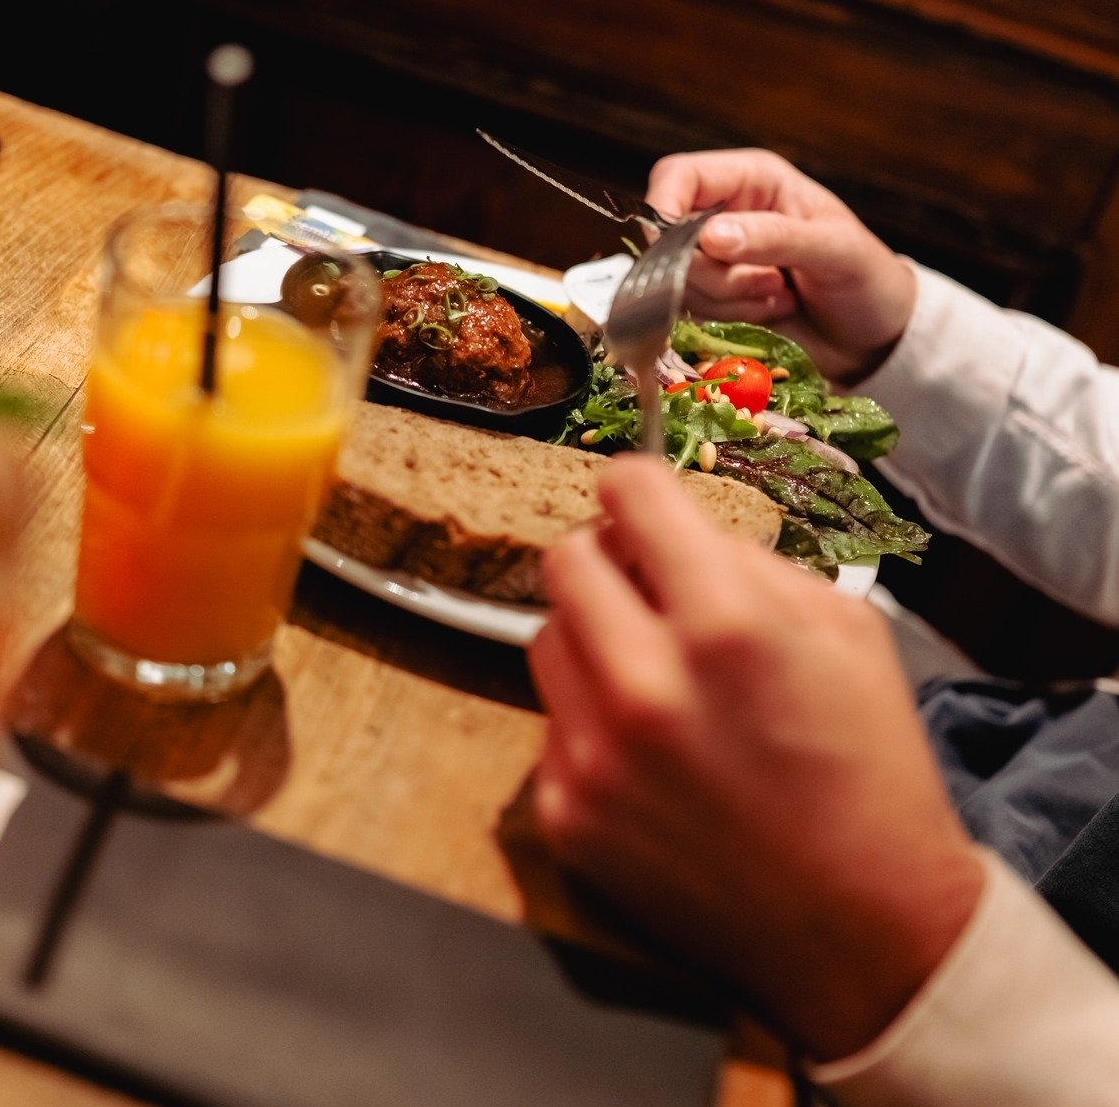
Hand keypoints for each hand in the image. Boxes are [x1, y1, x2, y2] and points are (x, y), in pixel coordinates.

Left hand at [529, 456, 983, 1061]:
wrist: (868, 932)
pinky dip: (591, 721)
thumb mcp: (845, 629)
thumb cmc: (871, 770)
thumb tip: (675, 528)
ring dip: (594, 637)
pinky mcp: (567, 814)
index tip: (638, 498)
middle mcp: (645, 683)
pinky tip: (652, 754)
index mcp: (725, 624)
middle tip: (645, 584)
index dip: (637, 486)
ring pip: (548, 636)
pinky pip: (552, 723)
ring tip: (656, 677)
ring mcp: (595, 754)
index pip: (628, 494)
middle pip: (565, 557)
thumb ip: (748, 562)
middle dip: (608, 556)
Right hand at [647, 148, 914, 381]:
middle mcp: (726, 213)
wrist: (876, 339)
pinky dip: (729, 318)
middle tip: (767, 283)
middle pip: (669, 235)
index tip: (671, 248)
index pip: (679, 175)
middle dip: (711, 271)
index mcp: (752, 180)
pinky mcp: (715, 300)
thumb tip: (711, 237)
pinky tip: (770, 311)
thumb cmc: (868, 279)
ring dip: (727, 299)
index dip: (662, 205)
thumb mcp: (835, 250)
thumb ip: (775, 237)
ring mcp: (717, 260)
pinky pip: (692, 310)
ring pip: (678, 278)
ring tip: (778, 295)